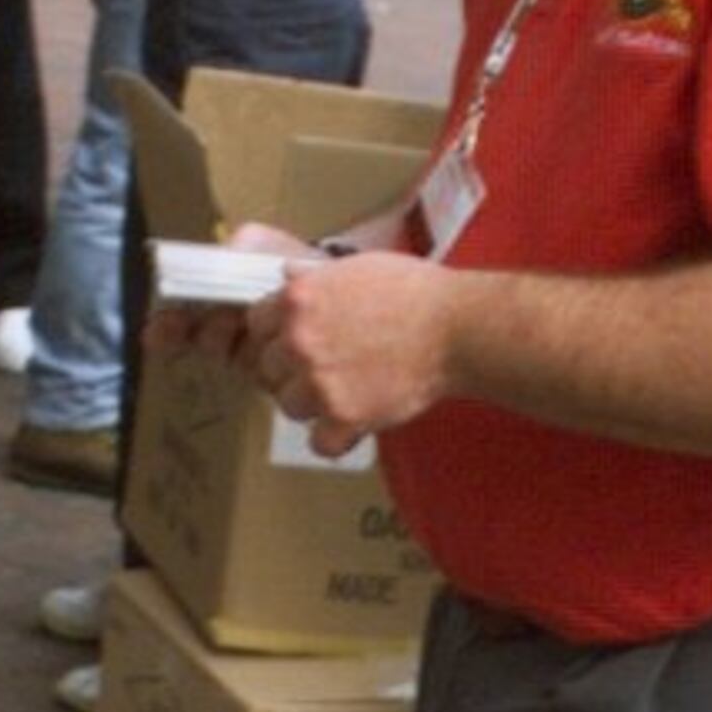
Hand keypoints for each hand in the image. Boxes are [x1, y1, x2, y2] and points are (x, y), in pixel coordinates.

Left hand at [240, 240, 457, 453]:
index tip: (294, 342)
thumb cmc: (415, 293)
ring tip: (345, 393)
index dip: (276, 334)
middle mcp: (300, 341)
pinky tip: (353, 424)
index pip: (256, 324)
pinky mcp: (344, 417)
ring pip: (288, 405)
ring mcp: (319, 382)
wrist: (455, 328)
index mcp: (298, 300)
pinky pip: (319, 443)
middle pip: (268, 368)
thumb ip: (314, 278)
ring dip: (312, 405)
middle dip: (292, 370)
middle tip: (326, 369)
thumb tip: (286, 276)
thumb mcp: (355, 268)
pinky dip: (335, 439)